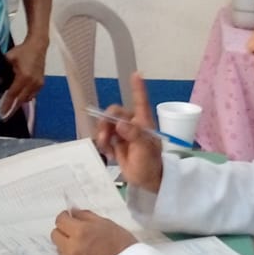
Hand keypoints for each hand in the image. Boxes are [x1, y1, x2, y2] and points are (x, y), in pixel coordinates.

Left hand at [0, 37, 46, 114]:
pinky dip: (25, 98)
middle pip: (21, 100)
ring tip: (10, 108)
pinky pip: (32, 95)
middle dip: (12, 109)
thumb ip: (2, 72)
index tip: (0, 112)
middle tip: (4, 117)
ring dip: (19, 104)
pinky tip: (19, 98)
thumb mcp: (8, 59)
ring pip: (27, 98)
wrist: (38, 46)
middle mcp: (32, 82)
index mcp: (24, 76)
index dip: (6, 104)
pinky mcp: (41, 83)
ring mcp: (38, 83)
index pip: (13, 94)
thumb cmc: (22, 51)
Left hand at [50, 209, 137, 254]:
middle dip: (62, 230)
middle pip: (55, 235)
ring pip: (59, 249)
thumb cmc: (122, 244)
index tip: (70, 217)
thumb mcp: (106, 223)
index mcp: (80, 232)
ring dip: (66, 244)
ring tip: (81, 243)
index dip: (64, 217)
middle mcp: (72, 248)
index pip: (60, 221)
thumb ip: (86, 216)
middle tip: (74, 229)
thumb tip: (73, 212)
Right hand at [94, 72, 163, 192]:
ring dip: (103, 134)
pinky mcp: (115, 142)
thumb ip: (134, 135)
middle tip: (105, 137)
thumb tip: (120, 123)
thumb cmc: (151, 163)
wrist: (147, 180)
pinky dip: (103, 143)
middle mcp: (132, 124)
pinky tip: (109, 153)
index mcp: (143, 122)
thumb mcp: (145, 149)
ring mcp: (123, 133)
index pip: (140, 101)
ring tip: (106, 147)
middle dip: (106, 122)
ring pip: (106, 124)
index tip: (136, 74)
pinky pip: (103, 136)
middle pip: (113, 113)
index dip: (137, 87)